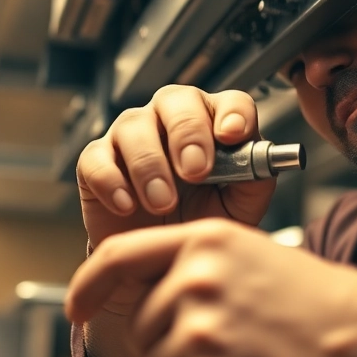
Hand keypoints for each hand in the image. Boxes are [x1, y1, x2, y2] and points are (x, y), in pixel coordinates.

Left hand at [67, 219, 356, 356]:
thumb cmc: (318, 305)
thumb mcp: (252, 258)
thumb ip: (195, 267)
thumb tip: (141, 295)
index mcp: (205, 241)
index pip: (118, 256)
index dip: (88, 285)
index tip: (77, 305)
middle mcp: (195, 281)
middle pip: (141, 330)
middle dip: (169, 347)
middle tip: (230, 348)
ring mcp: (200, 334)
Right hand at [76, 86, 276, 315]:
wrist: (158, 256)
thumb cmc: (200, 222)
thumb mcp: (238, 207)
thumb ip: (254, 180)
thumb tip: (259, 160)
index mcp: (214, 122)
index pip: (230, 101)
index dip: (233, 113)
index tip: (233, 135)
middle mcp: (172, 118)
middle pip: (177, 100)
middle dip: (187, 133)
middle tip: (195, 170)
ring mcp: (131, 135)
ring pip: (135, 126)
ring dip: (150, 165)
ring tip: (163, 202)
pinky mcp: (97, 161)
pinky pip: (97, 159)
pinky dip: (112, 181)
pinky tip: (128, 205)